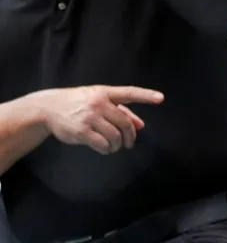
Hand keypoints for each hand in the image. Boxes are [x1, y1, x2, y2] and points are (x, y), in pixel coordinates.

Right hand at [39, 86, 163, 154]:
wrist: (49, 107)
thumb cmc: (79, 103)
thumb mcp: (99, 100)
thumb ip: (122, 111)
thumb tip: (141, 125)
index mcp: (105, 92)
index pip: (129, 93)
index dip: (146, 95)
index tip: (161, 98)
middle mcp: (98, 103)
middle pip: (124, 123)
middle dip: (130, 136)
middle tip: (129, 143)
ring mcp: (89, 117)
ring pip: (115, 135)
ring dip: (118, 145)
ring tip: (115, 147)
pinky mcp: (81, 131)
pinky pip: (102, 144)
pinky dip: (107, 149)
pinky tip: (105, 149)